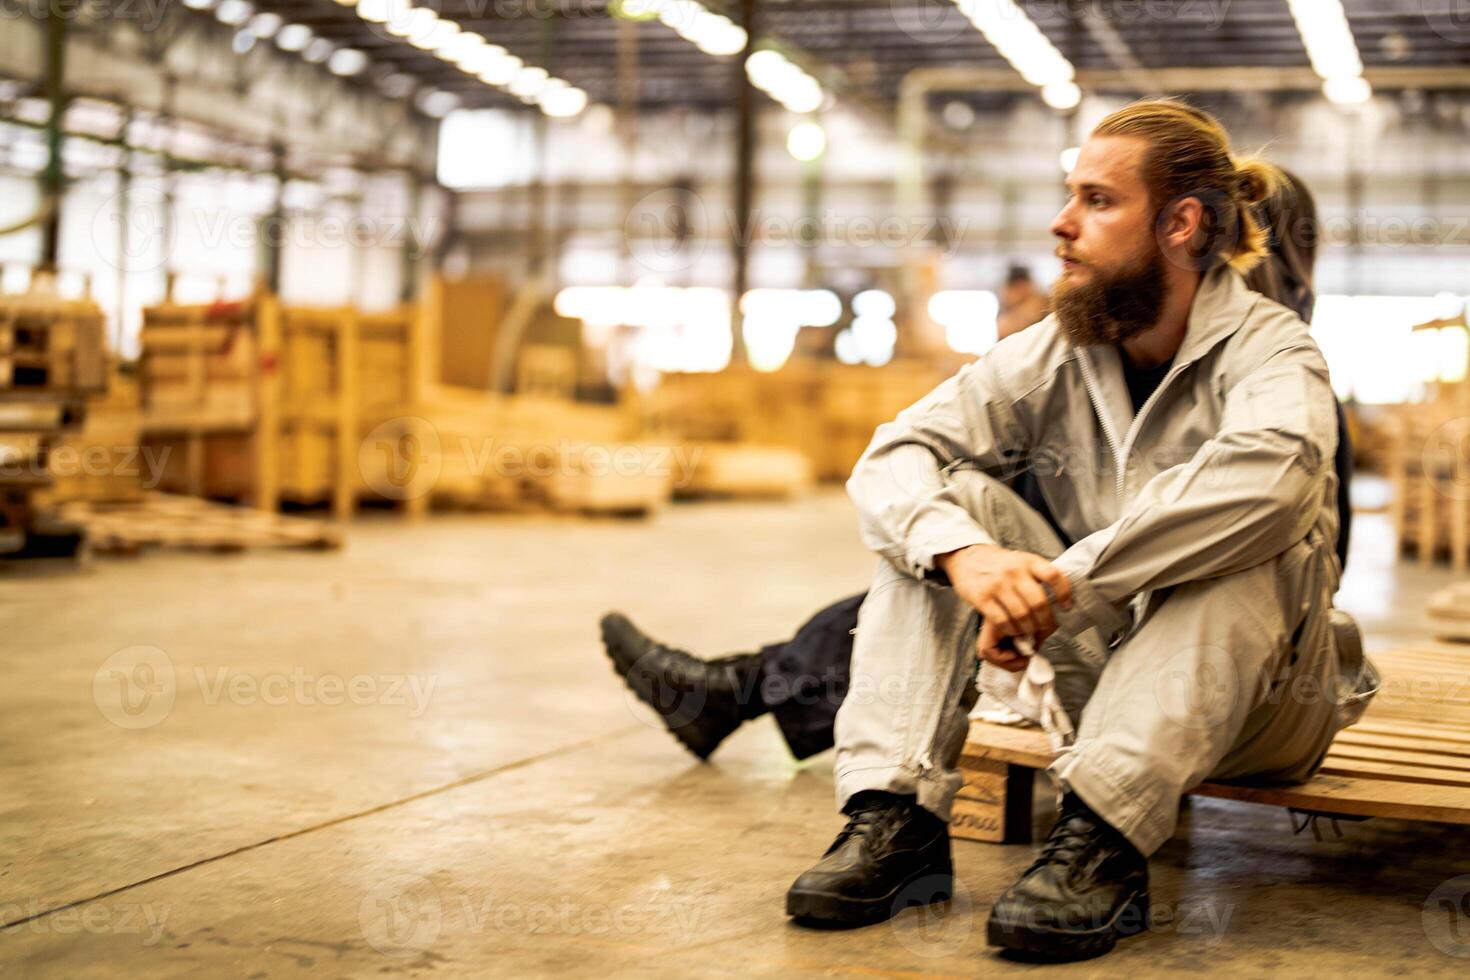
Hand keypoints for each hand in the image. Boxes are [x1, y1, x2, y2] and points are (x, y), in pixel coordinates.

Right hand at [935, 544, 1072, 668]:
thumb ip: (1037, 576)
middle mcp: (1014, 571)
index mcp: (1028, 561)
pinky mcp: (982, 597)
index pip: (1054, 576)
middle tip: (1045, 629)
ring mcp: (997, 584)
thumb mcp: (1021, 561)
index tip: (1066, 607)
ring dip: (1028, 629)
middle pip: (1038, 602)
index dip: (1064, 594)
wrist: (967, 556)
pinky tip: (1013, 629)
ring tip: (1029, 632)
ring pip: (1022, 615)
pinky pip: (1002, 621)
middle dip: (1045, 622)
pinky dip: (1011, 630)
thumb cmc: (999, 564)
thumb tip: (1057, 603)